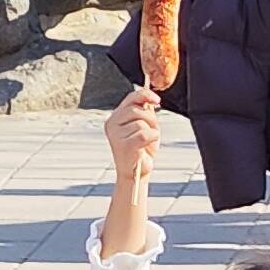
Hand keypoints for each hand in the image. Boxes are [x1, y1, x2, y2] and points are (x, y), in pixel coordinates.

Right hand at [100, 89, 163, 257]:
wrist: (136, 173)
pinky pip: (144, 134)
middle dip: (151, 120)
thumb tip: (151, 99)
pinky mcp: (122, 145)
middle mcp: (111, 124)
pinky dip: (151, 139)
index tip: (157, 100)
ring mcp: (115, 135)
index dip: (145, 95)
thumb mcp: (145, 127)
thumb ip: (145, 112)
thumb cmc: (141, 150)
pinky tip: (146, 148)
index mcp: (115, 118)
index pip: (131, 97)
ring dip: (152, 132)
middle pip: (137, 109)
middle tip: (152, 132)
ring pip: (142, 123)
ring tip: (147, 144)